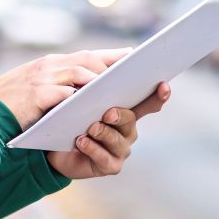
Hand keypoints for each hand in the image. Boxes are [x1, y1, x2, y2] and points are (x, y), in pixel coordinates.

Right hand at [0, 49, 129, 129]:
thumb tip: (85, 89)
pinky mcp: (37, 94)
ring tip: (122, 88)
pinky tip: (96, 104)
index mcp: (48, 64)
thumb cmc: (9, 105)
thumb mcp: (35, 88)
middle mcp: (47, 66)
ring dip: (101, 80)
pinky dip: (81, 97)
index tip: (131, 56)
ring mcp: (42, 78)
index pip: (85, 55)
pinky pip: (65, 93)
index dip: (109, 56)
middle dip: (113, 65)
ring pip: (80, 73)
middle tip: (135, 71)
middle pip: (87, 60)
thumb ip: (57, 84)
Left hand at [46, 82, 170, 179]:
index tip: (163, 85)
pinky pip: (104, 157)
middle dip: (120, 115)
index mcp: (127, 111)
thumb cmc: (72, 118)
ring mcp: (120, 149)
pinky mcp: (110, 165)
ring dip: (103, 132)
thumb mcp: (85, 96)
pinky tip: (82, 141)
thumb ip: (104, 76)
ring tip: (89, 127)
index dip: (158, 95)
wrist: (56, 146)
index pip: (147, 102)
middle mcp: (127, 131)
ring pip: (117, 140)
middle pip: (130, 120)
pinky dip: (93, 148)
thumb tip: (126, 53)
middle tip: (108, 112)